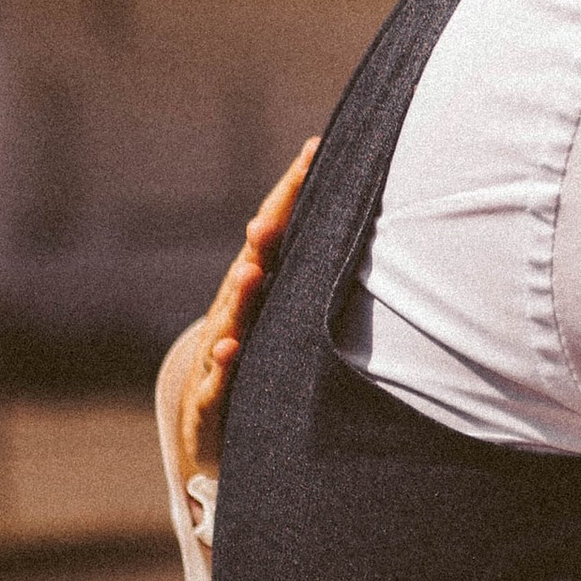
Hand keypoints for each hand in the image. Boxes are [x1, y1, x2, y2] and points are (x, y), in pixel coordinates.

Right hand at [170, 143, 317, 486]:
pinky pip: (217, 381)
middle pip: (252, 263)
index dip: (293, 191)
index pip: (276, 232)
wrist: (208, 432)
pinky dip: (224, 365)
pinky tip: (230, 348)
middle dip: (266, 231)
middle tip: (283, 198)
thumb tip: (372, 229)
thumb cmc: (259, 367)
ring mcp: (220, 353)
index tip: (315, 148)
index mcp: (258, 289)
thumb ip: (317, 277)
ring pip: (231, 318)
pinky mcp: (211, 400)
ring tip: (254, 270)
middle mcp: (236, 313)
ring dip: (242, 294)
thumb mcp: (290, 322)